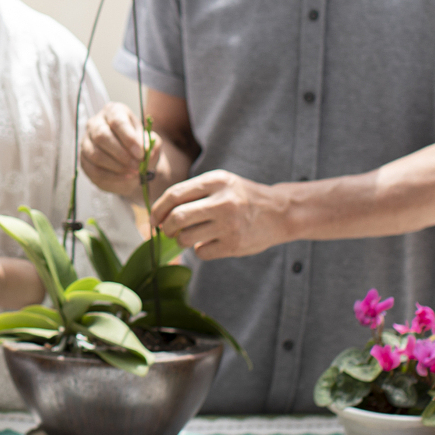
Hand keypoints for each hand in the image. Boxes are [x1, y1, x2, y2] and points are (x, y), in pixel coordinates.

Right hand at [81, 103, 154, 198]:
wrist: (131, 163)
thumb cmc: (139, 147)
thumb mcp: (151, 142)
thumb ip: (152, 144)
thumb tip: (147, 149)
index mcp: (114, 112)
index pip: (117, 121)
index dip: (129, 138)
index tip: (141, 153)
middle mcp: (96, 123)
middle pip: (102, 136)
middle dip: (121, 154)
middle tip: (137, 166)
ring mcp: (86, 141)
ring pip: (95, 154)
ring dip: (116, 166)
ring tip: (133, 173)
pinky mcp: (84, 159)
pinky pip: (93, 169)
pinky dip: (111, 176)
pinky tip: (125, 178)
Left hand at [150, 170, 286, 258]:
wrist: (280, 212)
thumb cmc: (242, 197)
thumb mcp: (221, 184)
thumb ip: (193, 193)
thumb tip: (160, 215)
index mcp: (216, 181)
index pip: (174, 194)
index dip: (158, 209)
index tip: (153, 219)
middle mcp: (223, 201)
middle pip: (177, 217)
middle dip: (166, 227)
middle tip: (168, 231)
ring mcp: (230, 224)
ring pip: (186, 238)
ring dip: (182, 240)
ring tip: (190, 236)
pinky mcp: (234, 244)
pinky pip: (201, 252)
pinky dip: (199, 250)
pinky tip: (209, 243)